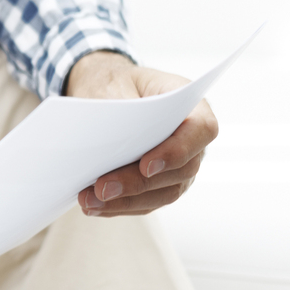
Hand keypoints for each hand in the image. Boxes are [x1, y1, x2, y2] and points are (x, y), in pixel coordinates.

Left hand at [65, 51, 217, 216]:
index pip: (201, 129)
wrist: (109, 91)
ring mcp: (182, 165)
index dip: (177, 151)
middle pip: (181, 169)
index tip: (145, 165)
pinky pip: (148, 201)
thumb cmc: (116, 84)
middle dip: (138, 183)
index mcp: (191, 104)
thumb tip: (110, 144)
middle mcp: (193, 138)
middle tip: (102, 188)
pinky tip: (93, 206)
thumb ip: (120, 112)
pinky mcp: (163, 184)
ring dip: (125, 201)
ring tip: (89, 201)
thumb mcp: (114, 86)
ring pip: (164, 192)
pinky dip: (120, 206)